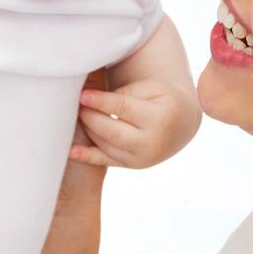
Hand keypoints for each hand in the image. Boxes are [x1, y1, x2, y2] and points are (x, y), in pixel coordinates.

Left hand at [72, 78, 200, 169]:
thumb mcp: (152, 88)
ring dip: (88, 130)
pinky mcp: (134, 166)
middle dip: (90, 117)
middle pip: (112, 131)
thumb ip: (126, 93)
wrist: (181, 123)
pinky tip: (71, 151)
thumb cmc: (162, 99)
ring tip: (77, 115)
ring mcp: (143, 158)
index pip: (124, 109)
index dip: (101, 101)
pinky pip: (106, 162)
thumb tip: (95, 99)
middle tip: (76, 105)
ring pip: (107, 146)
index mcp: (161, 118)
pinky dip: (87, 156)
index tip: (83, 95)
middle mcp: (153, 142)